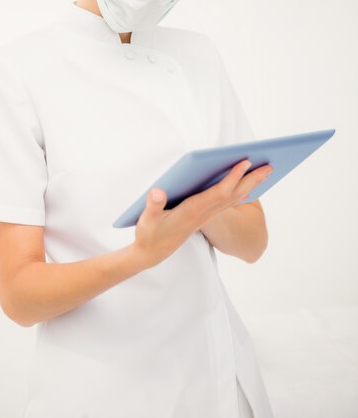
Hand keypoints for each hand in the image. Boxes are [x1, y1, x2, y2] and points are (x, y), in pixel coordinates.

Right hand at [132, 159, 272, 267]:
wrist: (150, 254)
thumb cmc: (149, 235)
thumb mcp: (147, 220)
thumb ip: (153, 205)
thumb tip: (159, 192)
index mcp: (193, 211)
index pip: (219, 192)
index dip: (233, 177)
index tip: (246, 162)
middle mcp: (204, 214)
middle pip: (234, 195)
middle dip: (252, 180)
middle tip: (271, 166)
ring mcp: (206, 216)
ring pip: (234, 198)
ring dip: (250, 185)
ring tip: (265, 171)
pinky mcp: (204, 218)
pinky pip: (228, 203)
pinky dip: (240, 192)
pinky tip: (247, 186)